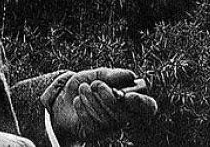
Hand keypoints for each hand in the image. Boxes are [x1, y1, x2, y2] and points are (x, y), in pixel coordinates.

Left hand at [40, 68, 157, 142]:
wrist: (61, 98)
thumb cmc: (84, 85)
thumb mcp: (95, 75)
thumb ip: (111, 75)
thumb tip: (130, 76)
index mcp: (128, 100)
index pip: (148, 107)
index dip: (141, 103)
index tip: (127, 95)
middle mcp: (123, 116)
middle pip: (124, 115)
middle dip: (108, 97)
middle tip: (94, 84)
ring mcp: (109, 127)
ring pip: (107, 119)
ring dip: (92, 100)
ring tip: (82, 88)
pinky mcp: (95, 133)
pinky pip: (93, 124)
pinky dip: (83, 108)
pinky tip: (77, 101)